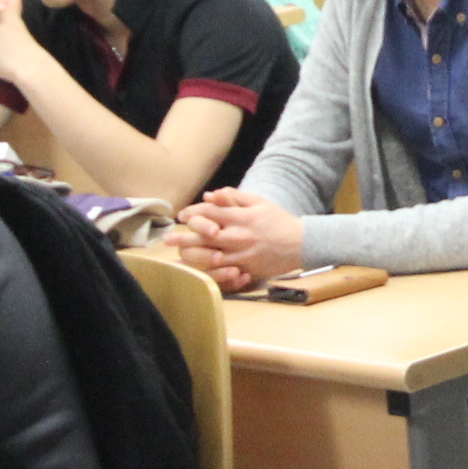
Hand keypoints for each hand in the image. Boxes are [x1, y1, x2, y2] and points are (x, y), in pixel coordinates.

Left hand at [169, 189, 304, 289]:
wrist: (301, 243)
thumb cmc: (278, 220)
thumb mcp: (259, 202)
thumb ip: (234, 197)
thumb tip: (209, 196)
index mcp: (242, 217)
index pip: (211, 213)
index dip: (193, 214)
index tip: (182, 215)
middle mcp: (240, 236)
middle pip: (206, 236)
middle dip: (184, 236)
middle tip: (166, 238)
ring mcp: (243, 255)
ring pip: (211, 256)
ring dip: (192, 255)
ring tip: (176, 255)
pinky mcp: (247, 269)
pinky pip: (224, 272)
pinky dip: (208, 271)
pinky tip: (196, 271)